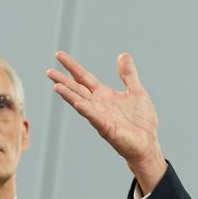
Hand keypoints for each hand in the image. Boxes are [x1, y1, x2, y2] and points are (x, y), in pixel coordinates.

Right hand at [48, 51, 167, 193]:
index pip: (83, 77)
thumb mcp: (136, 91)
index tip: (59, 55)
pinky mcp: (107, 128)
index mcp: (104, 94)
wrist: (148, 144)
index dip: (72, 66)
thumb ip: (128, 74)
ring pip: (81, 102)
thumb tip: (123, 55)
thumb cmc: (141, 121)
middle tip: (49, 71)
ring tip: (56, 86)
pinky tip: (78, 103)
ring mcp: (100, 116)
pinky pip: (95, 118)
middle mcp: (98, 104)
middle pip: (77, 89)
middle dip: (63, 80)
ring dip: (69, 95)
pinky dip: (86, 110)